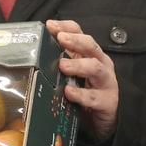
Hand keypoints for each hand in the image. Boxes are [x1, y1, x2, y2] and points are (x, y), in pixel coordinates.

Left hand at [46, 19, 118, 141]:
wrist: (102, 120)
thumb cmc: (86, 92)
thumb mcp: (73, 74)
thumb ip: (60, 60)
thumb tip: (38, 49)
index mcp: (91, 54)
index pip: (81, 33)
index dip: (67, 27)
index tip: (50, 25)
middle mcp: (101, 64)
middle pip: (91, 46)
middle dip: (76, 40)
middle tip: (60, 39)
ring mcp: (106, 82)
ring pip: (96, 68)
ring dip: (78, 65)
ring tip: (62, 65)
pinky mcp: (108, 101)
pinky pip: (94, 97)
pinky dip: (81, 94)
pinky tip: (69, 92)